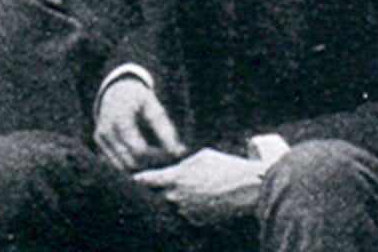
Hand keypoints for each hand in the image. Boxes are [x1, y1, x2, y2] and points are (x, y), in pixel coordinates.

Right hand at [94, 77, 185, 171]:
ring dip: (141, 168)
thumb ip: (165, 129)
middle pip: (131, 161)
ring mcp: (100, 138)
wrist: (115, 90)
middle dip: (150, 164)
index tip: (170, 154)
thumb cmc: (138, 98)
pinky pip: (116, 163)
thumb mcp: (153, 107)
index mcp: (120, 118)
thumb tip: (179, 152)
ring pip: (123, 166)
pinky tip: (144, 158)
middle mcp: (106, 130)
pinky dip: (131, 165)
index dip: (157, 156)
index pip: (140, 150)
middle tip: (166, 160)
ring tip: (157, 159)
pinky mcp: (99, 143)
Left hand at [133, 148, 265, 225]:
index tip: (130, 179)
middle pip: (157, 196)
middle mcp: (176, 197)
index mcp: (175, 177)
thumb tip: (174, 168)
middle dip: (158, 191)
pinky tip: (201, 200)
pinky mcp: (196, 221)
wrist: (247, 188)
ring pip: (172, 206)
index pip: (147, 180)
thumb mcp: (201, 156)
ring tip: (191, 192)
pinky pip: (185, 214)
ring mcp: (186, 211)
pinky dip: (189, 209)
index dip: (137, 180)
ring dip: (175, 200)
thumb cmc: (225, 167)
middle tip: (162, 186)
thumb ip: (181, 164)